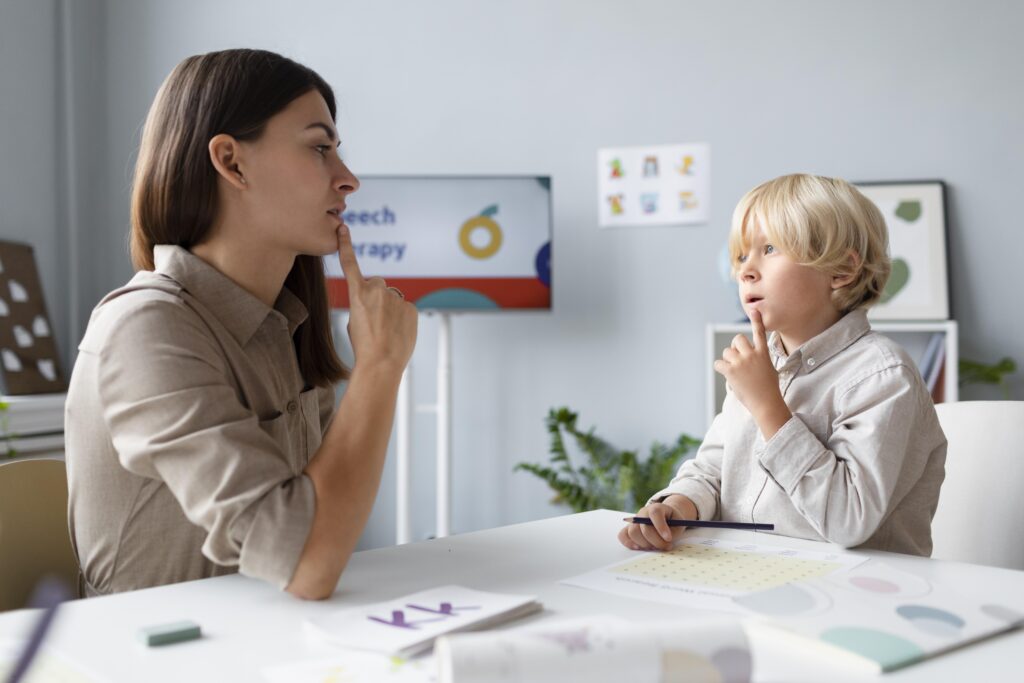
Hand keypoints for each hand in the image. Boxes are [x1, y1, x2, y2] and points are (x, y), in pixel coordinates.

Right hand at [336, 225, 416, 370]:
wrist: (381, 363)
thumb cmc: (363, 347)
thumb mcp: (354, 323)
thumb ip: (363, 305)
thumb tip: (377, 304)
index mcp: (357, 294)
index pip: (350, 264)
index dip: (346, 245)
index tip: (343, 228)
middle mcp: (376, 290)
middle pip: (377, 285)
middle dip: (377, 297)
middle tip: (375, 320)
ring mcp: (395, 298)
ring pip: (392, 299)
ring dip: (390, 310)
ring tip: (386, 331)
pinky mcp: (411, 307)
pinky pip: (405, 309)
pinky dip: (402, 318)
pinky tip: (398, 333)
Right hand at [617, 495, 696, 550]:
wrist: (665, 517)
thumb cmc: (672, 522)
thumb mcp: (679, 524)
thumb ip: (673, 531)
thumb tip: (665, 541)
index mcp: (656, 507)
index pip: (655, 513)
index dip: (661, 527)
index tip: (669, 539)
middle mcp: (643, 513)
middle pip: (645, 528)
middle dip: (657, 541)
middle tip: (667, 547)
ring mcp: (634, 520)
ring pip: (633, 533)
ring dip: (645, 544)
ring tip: (655, 547)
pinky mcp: (629, 529)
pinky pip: (622, 535)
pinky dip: (628, 543)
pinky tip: (638, 548)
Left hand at [712, 309, 790, 436]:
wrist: (766, 403)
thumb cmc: (769, 390)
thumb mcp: (770, 370)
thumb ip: (760, 360)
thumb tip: (750, 360)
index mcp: (763, 353)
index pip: (759, 333)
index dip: (756, 321)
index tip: (754, 310)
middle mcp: (752, 354)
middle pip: (737, 339)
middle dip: (735, 347)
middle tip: (738, 359)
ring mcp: (741, 362)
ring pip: (727, 351)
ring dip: (728, 359)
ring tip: (735, 371)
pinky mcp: (731, 370)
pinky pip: (718, 363)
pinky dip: (720, 368)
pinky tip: (726, 374)